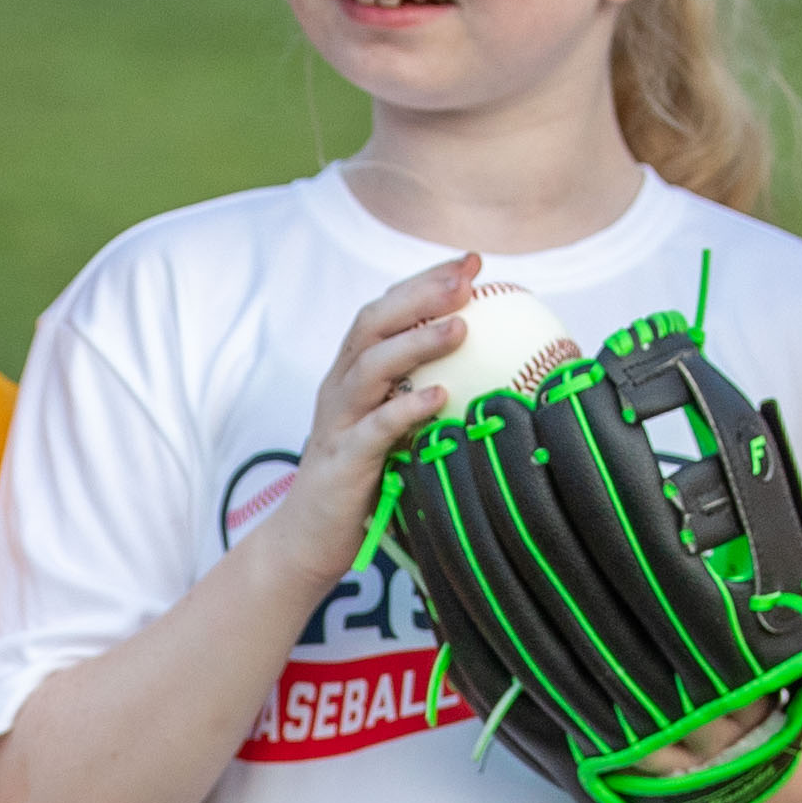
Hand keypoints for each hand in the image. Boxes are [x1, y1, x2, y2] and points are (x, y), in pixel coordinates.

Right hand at [242, 256, 483, 602]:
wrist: (307, 539)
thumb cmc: (362, 484)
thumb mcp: (393, 429)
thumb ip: (423, 396)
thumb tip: (494, 375)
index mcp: (353, 374)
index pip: (387, 311)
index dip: (425, 281)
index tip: (470, 262)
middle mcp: (340, 388)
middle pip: (375, 323)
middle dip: (421, 295)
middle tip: (467, 279)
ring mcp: (337, 422)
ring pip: (371, 367)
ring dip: (417, 342)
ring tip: (461, 327)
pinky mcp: (342, 461)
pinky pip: (373, 428)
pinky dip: (405, 408)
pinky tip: (439, 396)